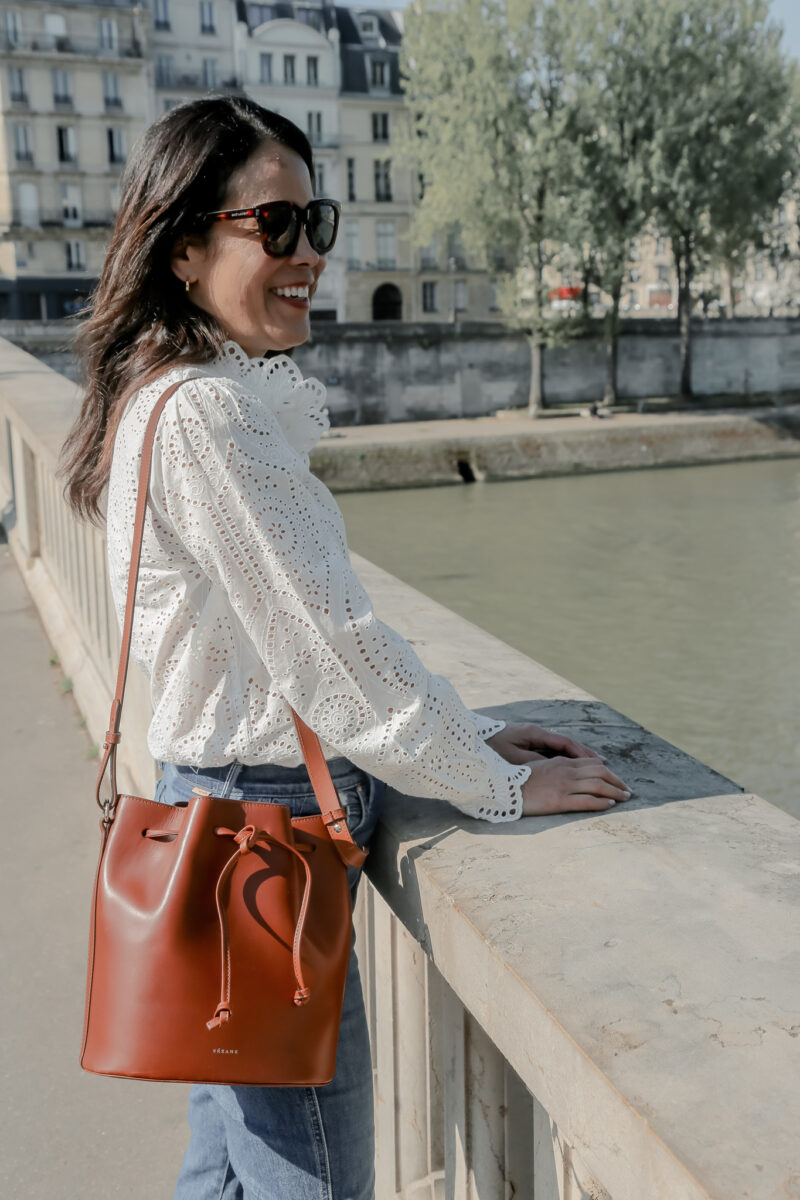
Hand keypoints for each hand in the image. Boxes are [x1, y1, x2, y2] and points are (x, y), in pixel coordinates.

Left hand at [486, 721, 605, 766]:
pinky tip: (573, 768)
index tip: (599, 762)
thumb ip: (534, 761)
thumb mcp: (512, 757)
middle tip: (605, 765)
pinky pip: (551, 752)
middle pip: (567, 744)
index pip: (565, 743)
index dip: (583, 753)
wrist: (471, 739)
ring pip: (560, 748)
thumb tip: (555, 766)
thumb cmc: (490, 748)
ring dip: (577, 758)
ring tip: (596, 767)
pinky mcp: (527, 744)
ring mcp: (532, 738)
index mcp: (535, 733)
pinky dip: (564, 759)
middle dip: (586, 755)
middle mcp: (537, 733)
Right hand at [520, 756, 630, 815]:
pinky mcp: (559, 801)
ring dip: (614, 792)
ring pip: (597, 786)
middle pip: (600, 773)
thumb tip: (567, 772)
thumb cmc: (517, 779)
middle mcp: (566, 771)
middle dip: (617, 781)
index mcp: (561, 762)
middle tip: (627, 790)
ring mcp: (563, 785)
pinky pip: (586, 801)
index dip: (608, 771)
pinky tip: (609, 805)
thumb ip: (554, 767)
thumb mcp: (538, 766)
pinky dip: (600, 803)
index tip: (617, 780)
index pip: (592, 764)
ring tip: (624, 798)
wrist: (503, 788)